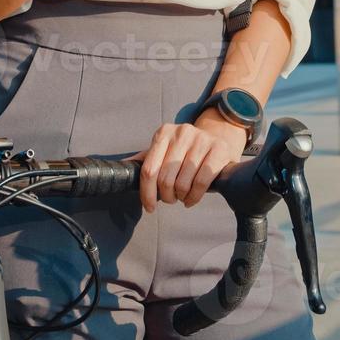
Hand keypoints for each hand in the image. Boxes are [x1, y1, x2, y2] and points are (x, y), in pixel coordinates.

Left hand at [128, 113, 248, 211]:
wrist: (219, 140)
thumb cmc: (186, 152)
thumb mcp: (165, 151)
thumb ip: (145, 159)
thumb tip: (121, 166)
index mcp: (164, 133)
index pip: (148, 170)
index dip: (147, 193)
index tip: (149, 207)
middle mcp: (182, 132)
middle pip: (165, 179)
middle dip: (166, 196)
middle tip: (171, 198)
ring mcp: (201, 139)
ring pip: (182, 183)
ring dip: (181, 197)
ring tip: (183, 196)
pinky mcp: (218, 149)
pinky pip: (201, 183)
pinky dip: (194, 197)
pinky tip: (192, 198)